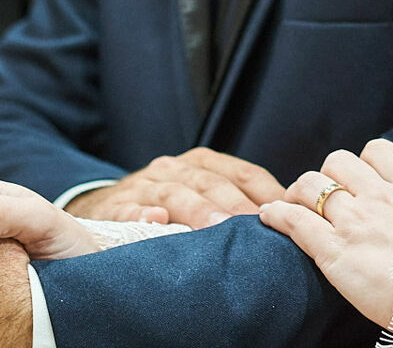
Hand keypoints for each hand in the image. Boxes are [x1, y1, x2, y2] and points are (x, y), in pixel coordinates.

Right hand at [68, 146, 284, 227]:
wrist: (102, 207)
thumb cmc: (169, 208)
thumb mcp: (202, 197)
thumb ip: (238, 204)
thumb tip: (289, 224)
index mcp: (203, 164)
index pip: (244, 173)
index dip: (268, 193)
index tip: (290, 216)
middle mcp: (175, 169)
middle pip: (212, 183)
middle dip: (236, 205)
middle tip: (257, 228)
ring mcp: (144, 186)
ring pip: (175, 194)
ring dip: (197, 210)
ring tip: (215, 229)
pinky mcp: (115, 207)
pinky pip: (129, 209)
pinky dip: (142, 213)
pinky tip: (155, 220)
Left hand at [258, 139, 392, 328]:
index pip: (378, 150)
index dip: (364, 161)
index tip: (361, 179)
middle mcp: (380, 198)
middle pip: (337, 161)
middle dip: (328, 177)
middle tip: (325, 198)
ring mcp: (354, 221)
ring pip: (311, 185)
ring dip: (299, 195)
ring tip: (294, 207)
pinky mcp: (333, 250)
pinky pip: (294, 221)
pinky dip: (277, 217)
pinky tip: (268, 218)